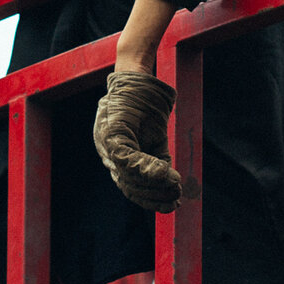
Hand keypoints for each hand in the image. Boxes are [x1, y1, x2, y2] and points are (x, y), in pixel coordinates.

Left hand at [93, 71, 182, 211]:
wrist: (139, 78)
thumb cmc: (146, 107)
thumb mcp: (155, 138)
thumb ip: (158, 160)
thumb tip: (171, 184)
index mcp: (117, 158)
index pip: (130, 187)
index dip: (150, 199)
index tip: (170, 206)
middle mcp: (108, 154)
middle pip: (129, 184)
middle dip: (154, 195)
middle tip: (176, 198)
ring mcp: (107, 143)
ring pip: (127, 173)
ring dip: (153, 183)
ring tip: (175, 187)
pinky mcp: (111, 131)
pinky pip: (125, 156)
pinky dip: (145, 167)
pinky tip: (164, 172)